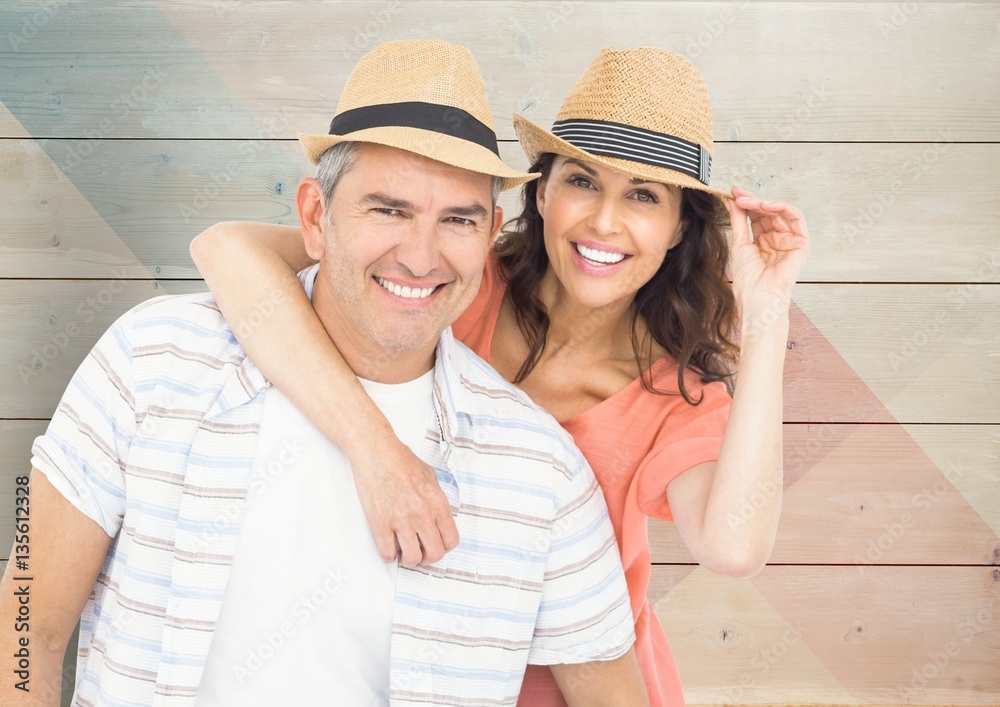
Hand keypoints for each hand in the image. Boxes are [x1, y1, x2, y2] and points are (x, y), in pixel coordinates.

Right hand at [351, 434, 459, 566]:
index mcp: (437, 503)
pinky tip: (388, 548)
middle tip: (420, 552)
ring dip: (409, 559)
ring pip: (412, 558)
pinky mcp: (381, 522)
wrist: (376, 452)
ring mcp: (401, 520)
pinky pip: (387, 552)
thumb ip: (436, 498)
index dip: (444, 547)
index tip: (436, 545)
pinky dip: (388, 555)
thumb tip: (437, 515)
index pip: (451, 540)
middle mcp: (422, 514)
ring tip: (404, 551)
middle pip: (435, 554)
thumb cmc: (400, 460)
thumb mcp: (430, 476)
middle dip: (428, 557)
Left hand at [726, 186, 810, 310]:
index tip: (733, 193)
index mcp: (762, 242)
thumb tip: (732, 200)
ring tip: (748, 200)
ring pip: (780, 212)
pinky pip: (796, 218)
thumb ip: (738, 220)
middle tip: (738, 194)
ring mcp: (789, 241)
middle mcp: (777, 240)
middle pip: (767, 213)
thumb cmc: (747, 279)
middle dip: (752, 201)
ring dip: (763, 203)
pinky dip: (782, 207)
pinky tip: (766, 205)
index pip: (755, 217)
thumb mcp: (739, 243)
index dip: (745, 204)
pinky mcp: (801, 243)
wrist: (758, 296)